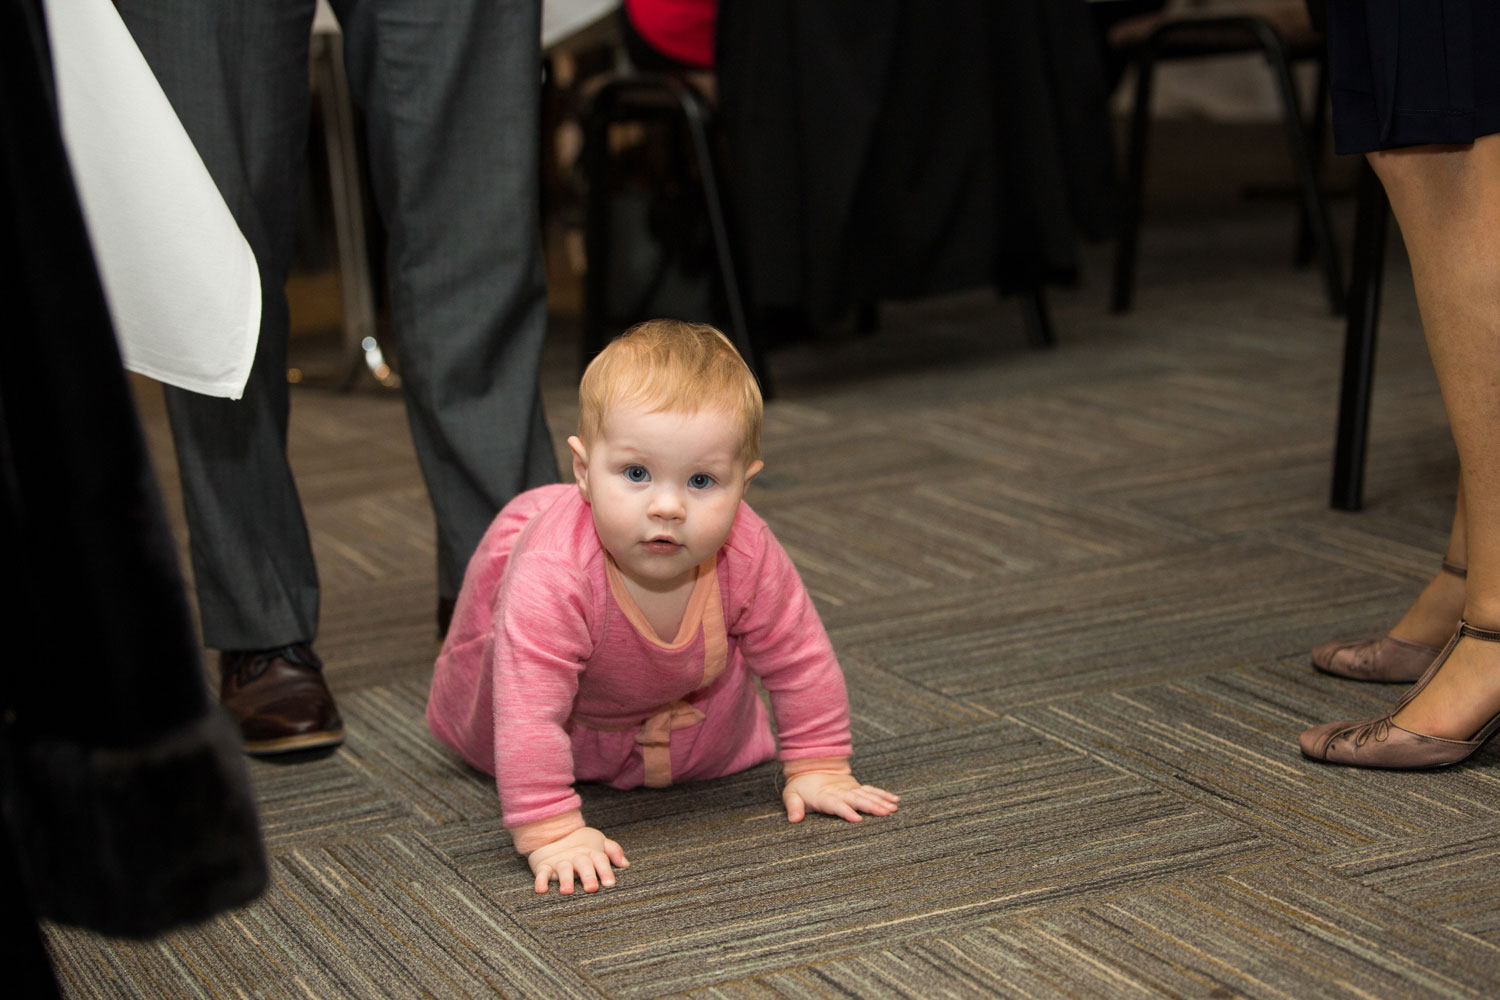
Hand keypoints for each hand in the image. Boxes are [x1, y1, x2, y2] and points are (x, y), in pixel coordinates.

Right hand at [527, 827, 628, 894]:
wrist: (552, 831)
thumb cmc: (580, 843)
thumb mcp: (598, 842)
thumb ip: (612, 851)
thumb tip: (626, 864)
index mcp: (591, 853)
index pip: (601, 860)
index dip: (606, 871)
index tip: (610, 883)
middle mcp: (576, 857)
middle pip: (583, 865)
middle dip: (588, 876)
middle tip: (592, 888)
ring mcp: (560, 861)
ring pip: (563, 869)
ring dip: (565, 879)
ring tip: (567, 891)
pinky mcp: (544, 866)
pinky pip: (542, 873)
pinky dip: (540, 881)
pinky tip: (541, 890)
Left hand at [783, 771, 899, 822]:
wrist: (810, 766)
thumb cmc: (800, 786)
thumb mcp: (791, 794)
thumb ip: (793, 806)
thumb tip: (794, 819)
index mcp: (825, 796)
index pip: (837, 805)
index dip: (846, 812)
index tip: (857, 819)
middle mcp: (840, 792)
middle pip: (857, 799)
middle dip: (871, 806)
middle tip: (885, 813)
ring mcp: (850, 789)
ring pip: (867, 794)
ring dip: (881, 801)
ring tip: (894, 809)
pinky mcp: (856, 787)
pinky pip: (872, 790)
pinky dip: (884, 794)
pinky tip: (896, 800)